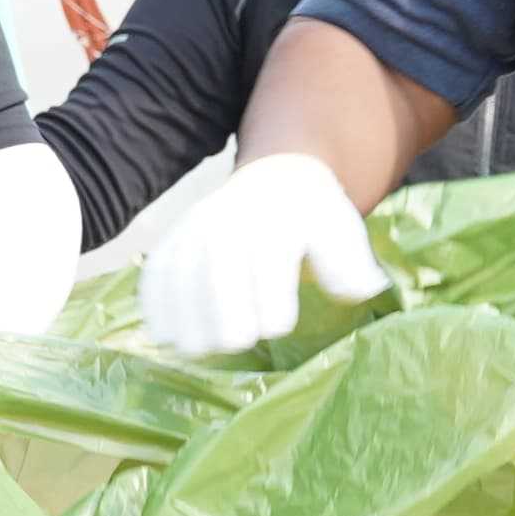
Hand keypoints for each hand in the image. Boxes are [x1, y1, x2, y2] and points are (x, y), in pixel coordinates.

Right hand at [139, 154, 390, 356]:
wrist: (274, 177)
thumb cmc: (313, 216)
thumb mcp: (341, 231)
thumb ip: (349, 264)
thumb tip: (361, 292)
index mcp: (271, 230)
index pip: (264, 300)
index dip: (273, 321)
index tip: (280, 322)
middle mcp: (225, 230)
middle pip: (220, 311)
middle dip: (236, 332)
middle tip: (245, 332)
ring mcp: (190, 237)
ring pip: (182, 308)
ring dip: (199, 333)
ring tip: (215, 338)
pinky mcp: (166, 247)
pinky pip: (153, 291)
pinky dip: (163, 316)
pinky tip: (177, 332)